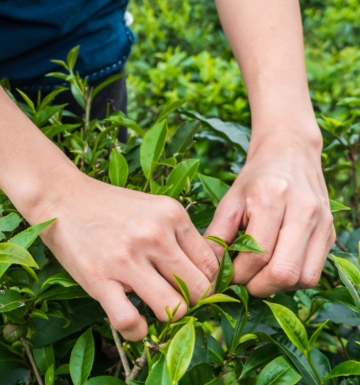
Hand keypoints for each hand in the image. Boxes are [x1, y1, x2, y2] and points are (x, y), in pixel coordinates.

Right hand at [31, 172, 217, 340]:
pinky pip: (131, 321)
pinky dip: (137, 330)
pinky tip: (134, 320)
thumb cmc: (113, 206)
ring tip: (155, 304)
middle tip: (177, 297)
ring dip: (168, 314)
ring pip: (174, 309)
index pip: (212, 264)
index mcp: (173, 214)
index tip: (197, 287)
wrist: (64, 197)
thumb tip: (210, 268)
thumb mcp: (156, 207)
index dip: (209, 282)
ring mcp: (127, 258)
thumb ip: (181, 234)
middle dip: (193, 300)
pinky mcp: (100, 279)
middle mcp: (155, 235)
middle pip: (199, 289)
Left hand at [206, 131, 334, 296]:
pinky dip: (294, 278)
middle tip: (243, 280)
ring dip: (278, 286)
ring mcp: (322, 222)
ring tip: (260, 274)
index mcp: (273, 196)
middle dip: (258, 286)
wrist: (290, 152)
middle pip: (284, 272)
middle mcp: (304, 210)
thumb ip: (217, 234)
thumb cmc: (256, 176)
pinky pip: (314, 272)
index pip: (257, 255)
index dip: (238, 274)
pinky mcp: (331, 232)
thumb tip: (209, 269)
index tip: (227, 275)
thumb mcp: (231, 199)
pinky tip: (277, 265)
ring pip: (304, 278)